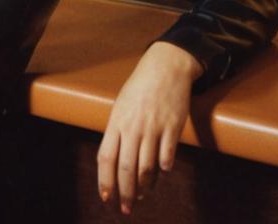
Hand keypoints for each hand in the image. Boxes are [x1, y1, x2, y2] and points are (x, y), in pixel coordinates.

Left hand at [97, 41, 201, 214]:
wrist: (165, 68)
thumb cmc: (140, 88)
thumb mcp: (121, 106)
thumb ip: (117, 132)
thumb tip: (114, 160)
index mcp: (116, 122)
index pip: (105, 158)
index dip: (105, 181)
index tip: (106, 198)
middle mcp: (133, 127)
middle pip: (126, 168)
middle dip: (125, 193)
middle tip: (126, 208)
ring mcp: (153, 128)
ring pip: (147, 167)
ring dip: (145, 187)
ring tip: (143, 196)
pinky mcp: (173, 127)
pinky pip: (167, 156)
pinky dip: (164, 169)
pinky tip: (162, 174)